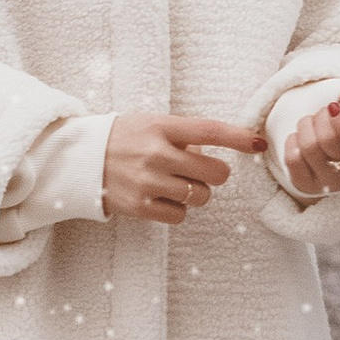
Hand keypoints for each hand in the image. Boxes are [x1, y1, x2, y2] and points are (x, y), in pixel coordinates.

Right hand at [102, 111, 262, 224]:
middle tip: (200, 170)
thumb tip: (213, 152)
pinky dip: (178, 209)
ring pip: (200, 196)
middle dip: (214, 173)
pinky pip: (180, 215)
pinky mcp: (139, 206)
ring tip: (176, 183)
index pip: (210, 131)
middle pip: (214, 172)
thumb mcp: (152, 124)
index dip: (238, 138)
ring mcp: (148, 182)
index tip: (258, 143)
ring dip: (196, 192)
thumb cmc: (124, 138)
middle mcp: (156, 154)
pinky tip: (163, 197)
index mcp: (161, 127)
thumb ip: (183, 135)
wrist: (81, 159)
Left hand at [278, 85, 339, 200]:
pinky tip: (302, 140)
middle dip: (322, 117)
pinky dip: (293, 141)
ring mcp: (331, 184)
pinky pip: (293, 159)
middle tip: (325, 114)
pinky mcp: (308, 186)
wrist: (333, 136)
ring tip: (313, 125)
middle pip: (329, 141)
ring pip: (309, 148)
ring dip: (306, 126)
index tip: (335, 107)